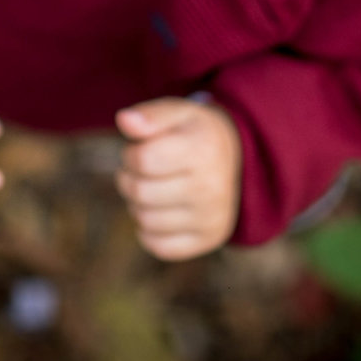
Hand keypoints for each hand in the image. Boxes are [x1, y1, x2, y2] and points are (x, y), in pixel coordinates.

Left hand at [115, 97, 241, 259]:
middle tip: (140, 171)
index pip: (142, 159)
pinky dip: (149, 231)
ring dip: (137, 204)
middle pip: (140, 192)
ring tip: (151, 188)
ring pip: (145, 221)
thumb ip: (150, 115)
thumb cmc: (195, 134)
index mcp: (203, 149)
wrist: (236, 159)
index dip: (130, 154)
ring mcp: (212, 217)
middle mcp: (212, 186)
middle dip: (128, 179)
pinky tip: (159, 211)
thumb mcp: (177, 113)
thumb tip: (124, 120)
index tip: (138, 150)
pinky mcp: (209, 240)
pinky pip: (159, 246)